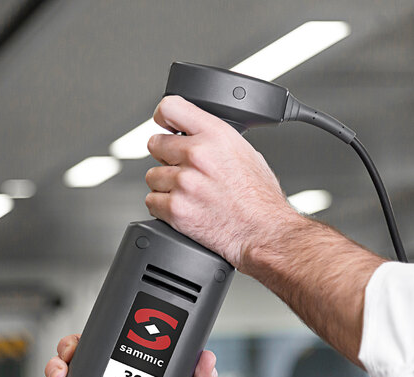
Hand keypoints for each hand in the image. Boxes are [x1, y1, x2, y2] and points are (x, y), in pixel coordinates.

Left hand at [145, 95, 302, 271]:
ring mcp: (184, 182)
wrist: (263, 231)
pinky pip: (151, 201)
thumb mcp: (246, 153)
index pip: (170, 108)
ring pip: (152, 176)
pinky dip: (162, 207)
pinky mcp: (175, 209)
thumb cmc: (259, 199)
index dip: (163, 117)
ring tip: (187, 194)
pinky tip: (182, 208)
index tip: (164, 125)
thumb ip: (215, 140)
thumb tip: (195, 136)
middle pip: (155, 144)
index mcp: (216, 135)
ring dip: (164, 185)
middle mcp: (197, 155)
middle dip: (166, 157)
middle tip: (182, 171)